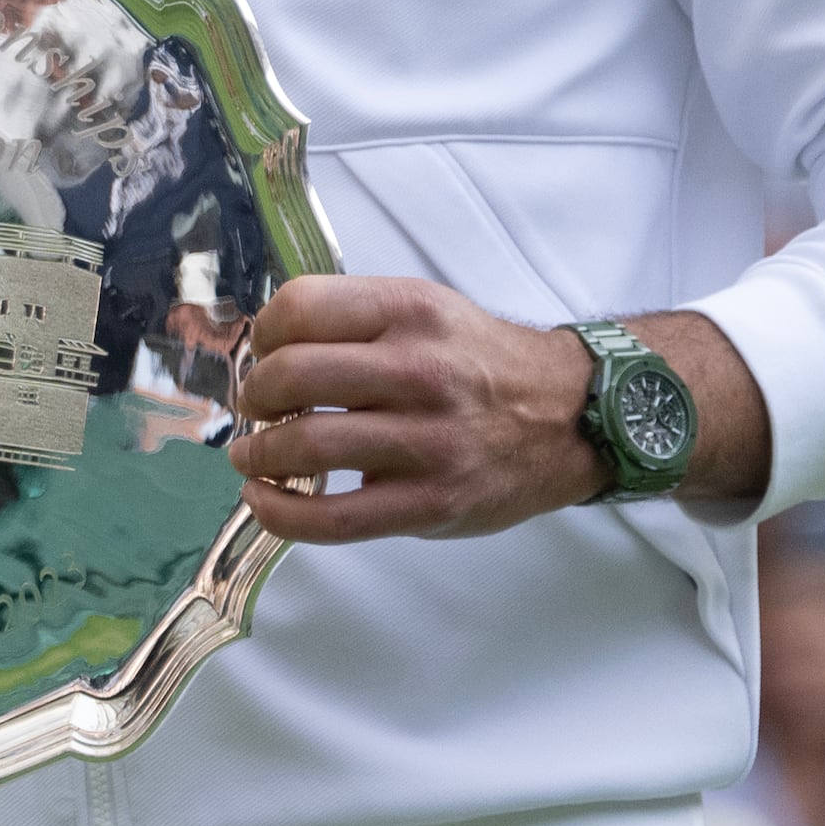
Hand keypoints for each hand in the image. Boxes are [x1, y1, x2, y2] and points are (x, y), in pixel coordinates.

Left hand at [225, 275, 604, 540]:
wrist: (570, 417)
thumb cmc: (481, 363)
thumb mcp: (426, 311)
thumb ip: (355, 322)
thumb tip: (266, 350)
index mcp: (412, 312)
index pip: (302, 307)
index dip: (265, 333)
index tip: (266, 354)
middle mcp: (420, 371)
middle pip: (292, 376)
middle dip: (255, 396)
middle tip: (258, 408)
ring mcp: (427, 441)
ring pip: (306, 445)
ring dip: (258, 453)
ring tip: (254, 455)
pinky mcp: (429, 503)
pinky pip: (332, 518)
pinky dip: (279, 512)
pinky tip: (263, 498)